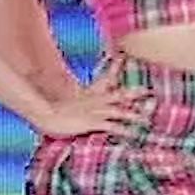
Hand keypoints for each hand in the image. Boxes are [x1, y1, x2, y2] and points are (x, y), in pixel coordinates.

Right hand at [29, 81, 151, 140]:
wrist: (46, 115)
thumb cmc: (52, 112)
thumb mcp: (62, 103)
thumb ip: (65, 99)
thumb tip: (57, 91)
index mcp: (88, 95)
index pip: (105, 79)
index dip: (115, 69)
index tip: (124, 59)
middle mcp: (94, 102)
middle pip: (118, 95)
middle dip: (134, 93)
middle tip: (149, 91)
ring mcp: (94, 112)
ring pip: (118, 110)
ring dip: (132, 114)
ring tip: (145, 118)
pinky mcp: (92, 123)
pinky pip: (111, 126)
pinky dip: (123, 130)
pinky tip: (133, 134)